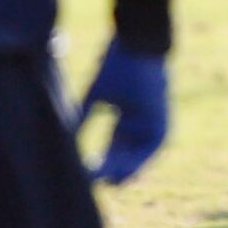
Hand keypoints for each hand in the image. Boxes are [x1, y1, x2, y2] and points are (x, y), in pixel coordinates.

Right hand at [79, 38, 169, 184]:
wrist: (138, 42)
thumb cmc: (117, 62)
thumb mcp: (97, 94)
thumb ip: (84, 117)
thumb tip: (65, 136)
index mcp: (128, 117)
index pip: (114, 149)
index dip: (100, 163)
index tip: (85, 174)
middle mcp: (142, 124)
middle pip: (125, 156)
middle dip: (109, 171)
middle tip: (93, 185)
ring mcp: (154, 124)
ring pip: (136, 157)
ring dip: (120, 171)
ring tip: (104, 183)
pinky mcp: (161, 122)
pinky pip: (148, 151)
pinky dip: (133, 162)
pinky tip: (116, 171)